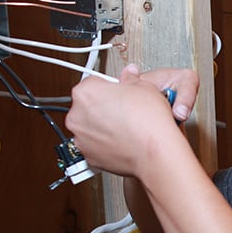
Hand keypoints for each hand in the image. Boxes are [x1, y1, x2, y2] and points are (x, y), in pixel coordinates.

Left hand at [66, 65, 198, 176]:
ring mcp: (81, 138)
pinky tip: (123, 141)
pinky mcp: (89, 156)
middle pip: (87, 106)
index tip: (119, 92)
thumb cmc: (149, 121)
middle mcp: (76, 116)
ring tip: (126, 127)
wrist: (155, 152)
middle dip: (103, 107)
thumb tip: (129, 76)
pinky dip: (105, 144)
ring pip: (89, 127)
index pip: (93, 83)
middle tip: (124, 110)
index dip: (109, 87)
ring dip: (102, 126)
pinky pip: (94, 145)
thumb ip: (130, 78)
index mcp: (85, 92)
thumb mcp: (144, 86)